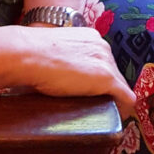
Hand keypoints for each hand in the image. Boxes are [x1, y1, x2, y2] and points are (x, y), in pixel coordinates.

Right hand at [21, 25, 135, 118]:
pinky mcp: (107, 79)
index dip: (98, 77)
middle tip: (94, 101)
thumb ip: (64, 55)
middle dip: (107, 88)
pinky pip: (126, 98)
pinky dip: (123, 109)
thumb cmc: (31, 52)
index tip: (90, 88)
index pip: (103, 61)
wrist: (26, 53)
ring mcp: (106, 61)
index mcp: (90, 37)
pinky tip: (115, 116)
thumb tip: (57, 68)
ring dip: (112, 97)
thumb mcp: (54, 49)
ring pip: (120, 86)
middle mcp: (102, 45)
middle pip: (114, 72)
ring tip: (101, 109)